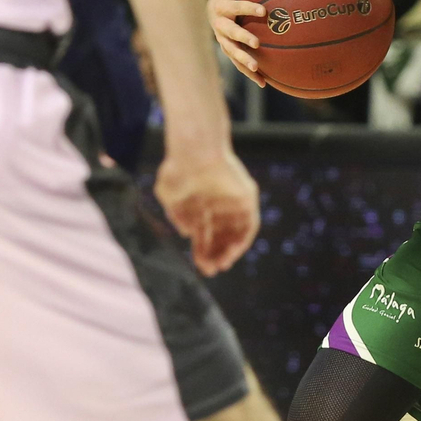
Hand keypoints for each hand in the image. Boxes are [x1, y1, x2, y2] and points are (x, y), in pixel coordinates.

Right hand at [154, 144, 260, 275]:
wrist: (195, 149)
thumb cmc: (178, 168)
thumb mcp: (170, 195)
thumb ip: (177, 214)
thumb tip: (187, 232)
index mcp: (200, 206)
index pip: (205, 235)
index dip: (203, 252)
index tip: (202, 268)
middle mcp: (218, 206)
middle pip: (220, 237)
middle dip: (215, 254)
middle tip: (211, 271)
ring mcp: (233, 201)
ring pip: (235, 233)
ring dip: (230, 250)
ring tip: (222, 264)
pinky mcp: (246, 197)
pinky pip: (249, 224)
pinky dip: (242, 239)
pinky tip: (232, 251)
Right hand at [209, 0, 267, 85]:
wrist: (214, 11)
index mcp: (222, 7)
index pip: (236, 7)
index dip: (248, 8)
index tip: (264, 11)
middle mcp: (220, 26)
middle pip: (230, 33)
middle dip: (242, 38)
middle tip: (257, 43)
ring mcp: (223, 40)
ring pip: (232, 52)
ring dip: (244, 61)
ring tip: (257, 68)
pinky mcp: (229, 52)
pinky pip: (238, 64)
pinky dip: (250, 74)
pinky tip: (264, 82)